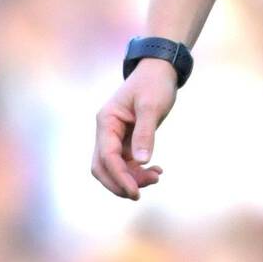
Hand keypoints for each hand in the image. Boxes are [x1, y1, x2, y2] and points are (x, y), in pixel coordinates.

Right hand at [91, 59, 175, 198]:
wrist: (160, 69)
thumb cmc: (155, 83)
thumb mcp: (152, 105)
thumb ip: (145, 133)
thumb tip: (141, 161)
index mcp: (106, 121)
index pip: (106, 156)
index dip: (119, 177)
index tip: (135, 192)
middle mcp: (106, 130)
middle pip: (103, 167)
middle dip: (120, 183)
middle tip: (141, 193)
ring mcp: (115, 136)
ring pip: (115, 167)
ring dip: (131, 178)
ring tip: (156, 177)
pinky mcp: (126, 139)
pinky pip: (126, 162)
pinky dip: (138, 171)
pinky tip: (156, 171)